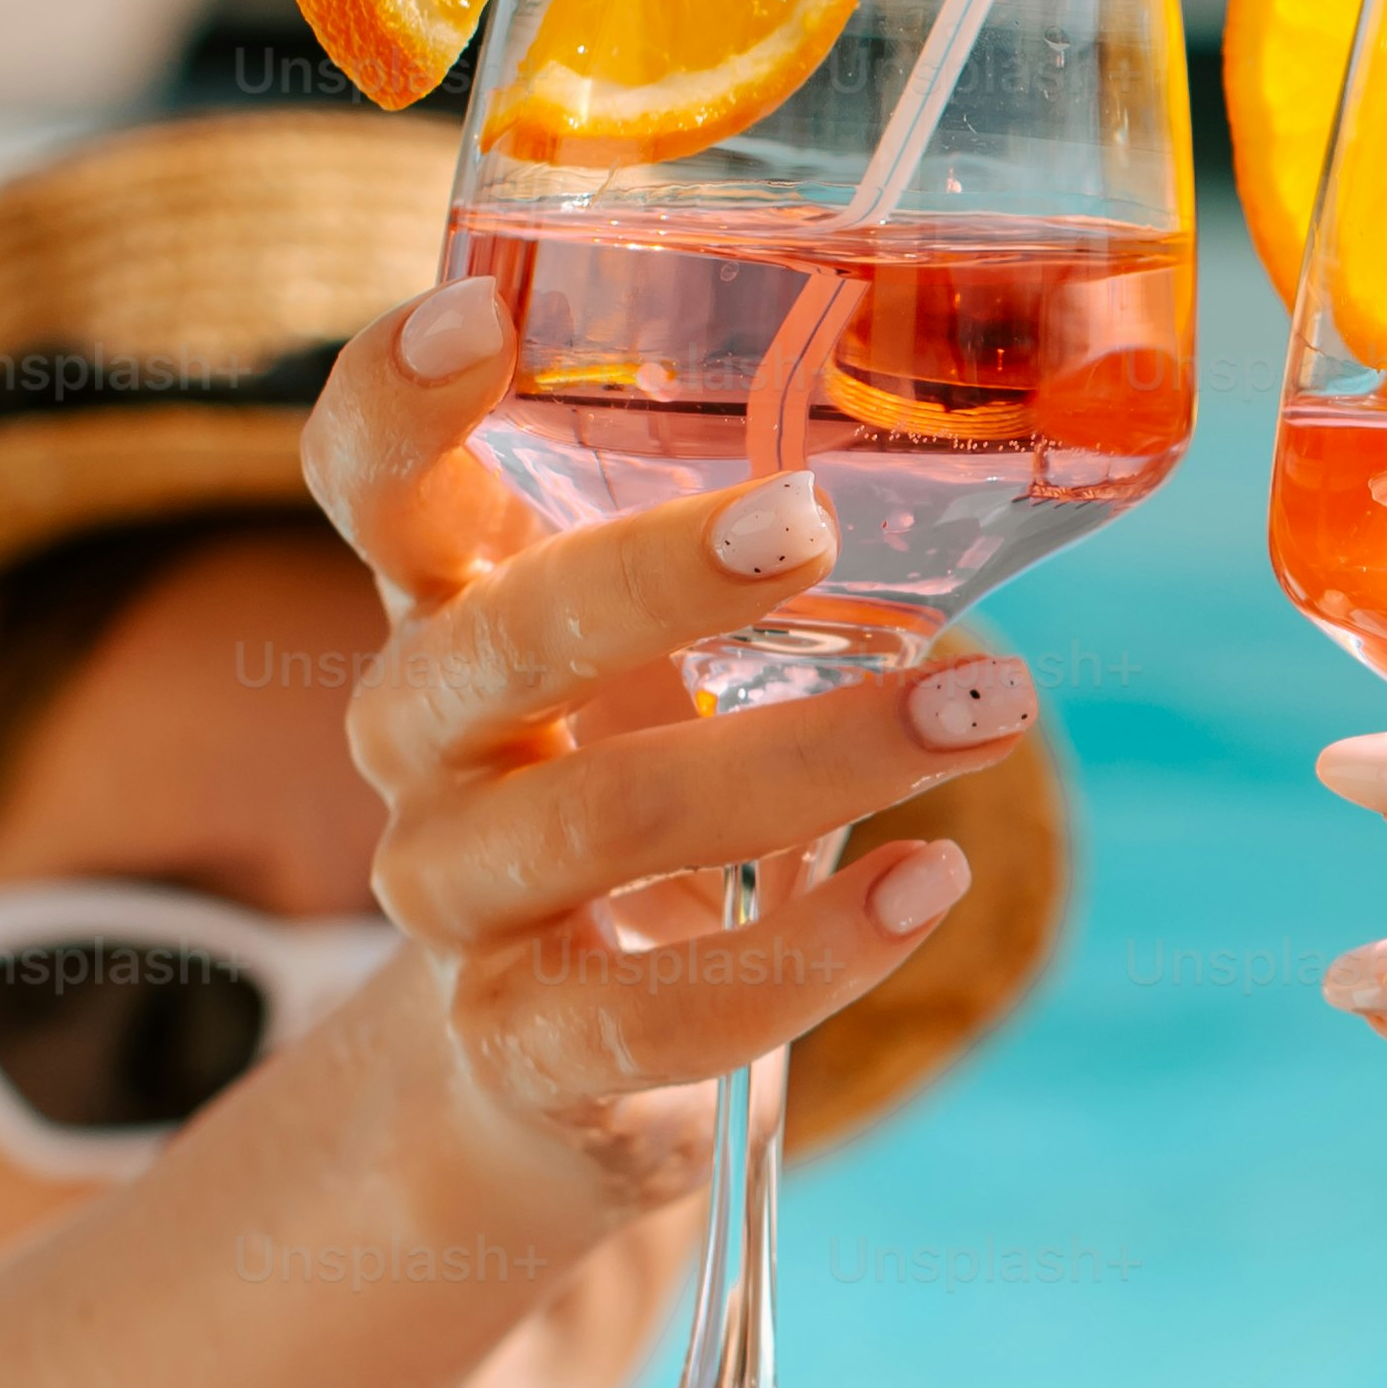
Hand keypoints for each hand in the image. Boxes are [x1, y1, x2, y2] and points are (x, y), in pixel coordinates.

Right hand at [305, 275, 1035, 1213]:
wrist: (553, 1076)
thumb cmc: (643, 794)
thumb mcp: (670, 663)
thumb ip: (763, 561)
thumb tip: (1016, 429)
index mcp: (449, 610)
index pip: (369, 484)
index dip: (395, 400)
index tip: (479, 311)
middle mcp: (423, 747)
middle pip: (493, 644)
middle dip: (654, 577)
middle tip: (814, 519)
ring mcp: (455, 905)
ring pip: (597, 820)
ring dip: (810, 760)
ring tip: (987, 711)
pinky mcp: (523, 1046)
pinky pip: (654, 1007)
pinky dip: (809, 949)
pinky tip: (928, 884)